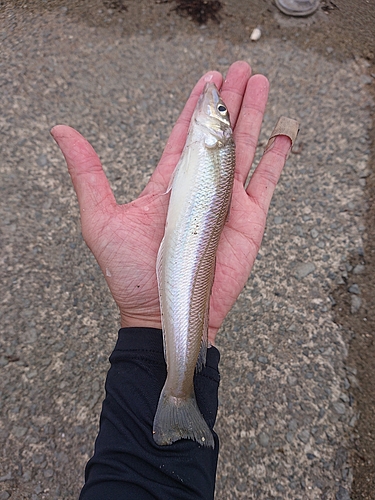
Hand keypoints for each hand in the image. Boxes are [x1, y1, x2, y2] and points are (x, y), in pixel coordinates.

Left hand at [51, 61, 291, 344]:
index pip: (183, 135)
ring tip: (260, 82)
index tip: (206, 80)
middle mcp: (199, 186)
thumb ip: (88, 174)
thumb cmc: (129, 274)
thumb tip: (61, 132)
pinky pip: (267, 180)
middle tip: (239, 68)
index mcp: (168, 183)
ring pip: (244, 147)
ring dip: (253, 115)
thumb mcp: (100, 220)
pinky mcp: (250, 219)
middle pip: (217, 134)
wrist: (163, 311)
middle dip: (228, 100)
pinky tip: (284, 131)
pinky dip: (277, 156)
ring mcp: (227, 200)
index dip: (194, 107)